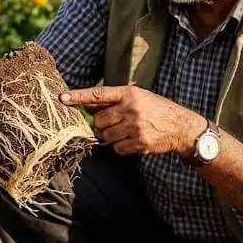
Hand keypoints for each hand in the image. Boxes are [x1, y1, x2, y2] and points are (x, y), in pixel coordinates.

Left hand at [60, 85, 205, 156]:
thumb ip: (114, 101)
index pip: (98, 94)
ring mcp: (135, 127)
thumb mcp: (138, 97)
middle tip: (118, 122)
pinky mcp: (139, 143)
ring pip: (106, 136)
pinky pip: (117, 148)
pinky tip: (134, 140)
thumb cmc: (157, 109)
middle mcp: (131, 109)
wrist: (181, 126)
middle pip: (99, 121)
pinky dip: (121, 147)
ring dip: (112, 136)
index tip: (62, 98)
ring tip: (128, 131)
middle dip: (104, 124)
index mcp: (129, 94)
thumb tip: (89, 105)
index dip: (78, 96)